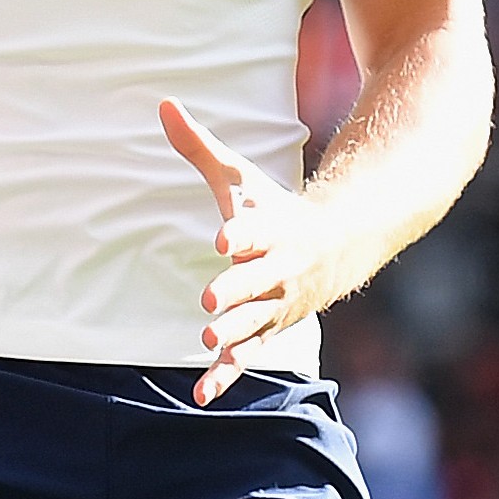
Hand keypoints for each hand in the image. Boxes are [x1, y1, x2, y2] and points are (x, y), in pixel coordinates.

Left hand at [162, 99, 352, 405]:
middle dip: (235, 290)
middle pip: (256, 280)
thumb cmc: (276, 209)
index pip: (257, 230)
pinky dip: (226, 376)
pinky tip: (200, 396)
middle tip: (208, 300)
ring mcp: (276, 303)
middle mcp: (278, 268)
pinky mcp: (269, 328)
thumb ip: (199, 147)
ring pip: (254, 322)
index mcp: (272, 229)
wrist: (336, 247)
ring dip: (232, 334)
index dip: (243, 233)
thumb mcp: (241, 178)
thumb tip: (162, 103)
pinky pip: (248, 356)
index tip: (225, 238)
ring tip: (205, 342)